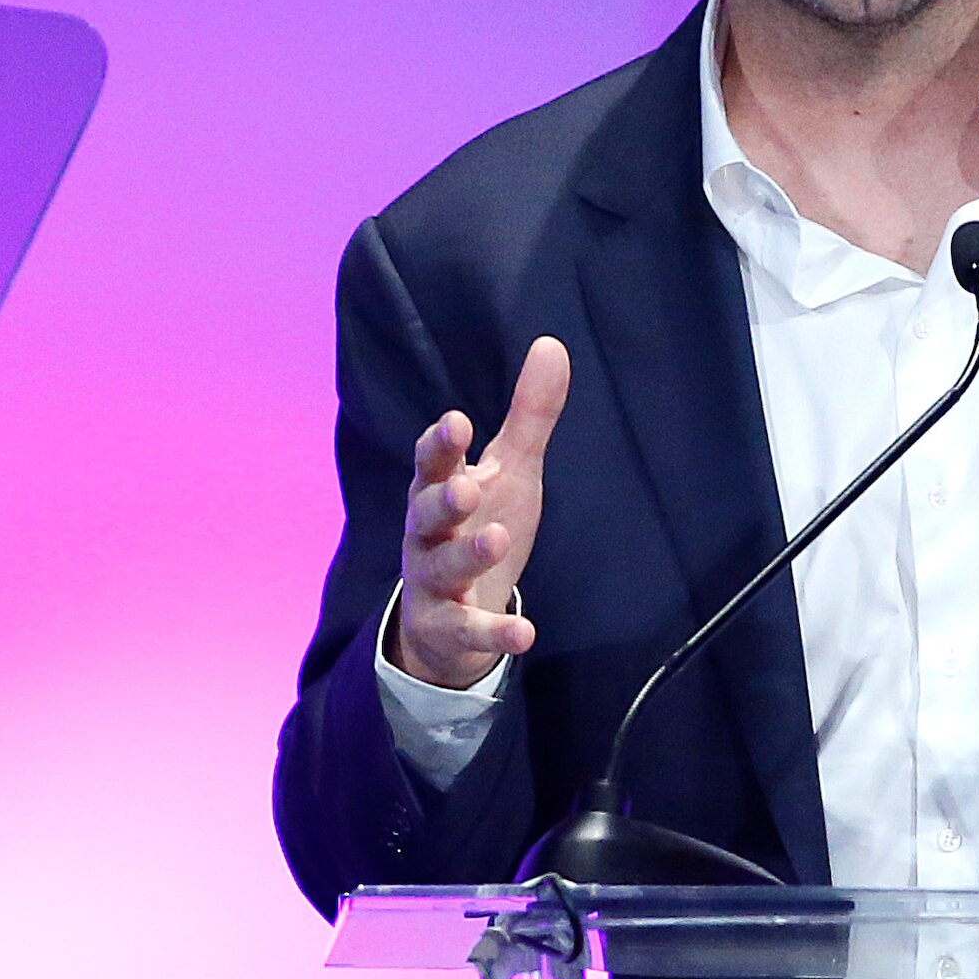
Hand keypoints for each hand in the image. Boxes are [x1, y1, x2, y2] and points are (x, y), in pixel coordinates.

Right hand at [392, 337, 568, 692]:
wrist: (450, 620)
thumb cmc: (478, 525)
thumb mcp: (509, 471)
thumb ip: (528, 415)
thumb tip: (552, 343)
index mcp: (438, 490)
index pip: (431, 463)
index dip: (440, 445)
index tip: (456, 421)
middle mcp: (427, 534)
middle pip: (425, 514)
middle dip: (443, 499)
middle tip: (466, 487)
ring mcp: (434, 583)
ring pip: (443, 567)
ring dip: (467, 554)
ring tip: (495, 538)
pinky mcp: (450, 628)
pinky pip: (470, 630)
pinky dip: (494, 632)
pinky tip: (525, 635)